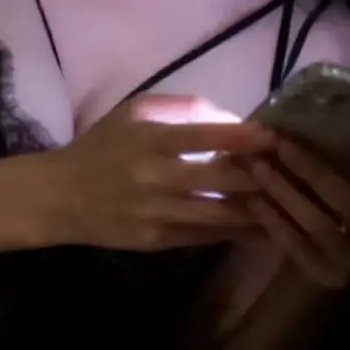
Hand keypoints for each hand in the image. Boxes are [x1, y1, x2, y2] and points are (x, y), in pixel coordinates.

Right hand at [47, 95, 275, 252]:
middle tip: (290, 173)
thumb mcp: (134, 112)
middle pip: (221, 181)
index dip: (245, 138)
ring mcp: (158, 214)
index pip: (207, 137)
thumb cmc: (102, 147)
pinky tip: (263, 227)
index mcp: (152, 140)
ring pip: (220, 216)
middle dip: (260, 177)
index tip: (276, 137)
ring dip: (256, 210)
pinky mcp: (158, 241)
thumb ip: (181, 107)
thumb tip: (230, 117)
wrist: (59, 197)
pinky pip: (206, 237)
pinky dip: (236, 232)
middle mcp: (157, 178)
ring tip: (286, 203)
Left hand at [243, 128, 349, 289]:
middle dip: (312, 169)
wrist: (312, 280)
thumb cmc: (325, 217)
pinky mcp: (325, 276)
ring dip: (284, 191)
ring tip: (256, 165)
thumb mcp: (336, 189)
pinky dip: (273, 219)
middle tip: (281, 143)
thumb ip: (332, 162)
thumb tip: (298, 117)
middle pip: (349, 200)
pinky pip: (296, 244)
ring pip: (318, 223)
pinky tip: (252, 198)